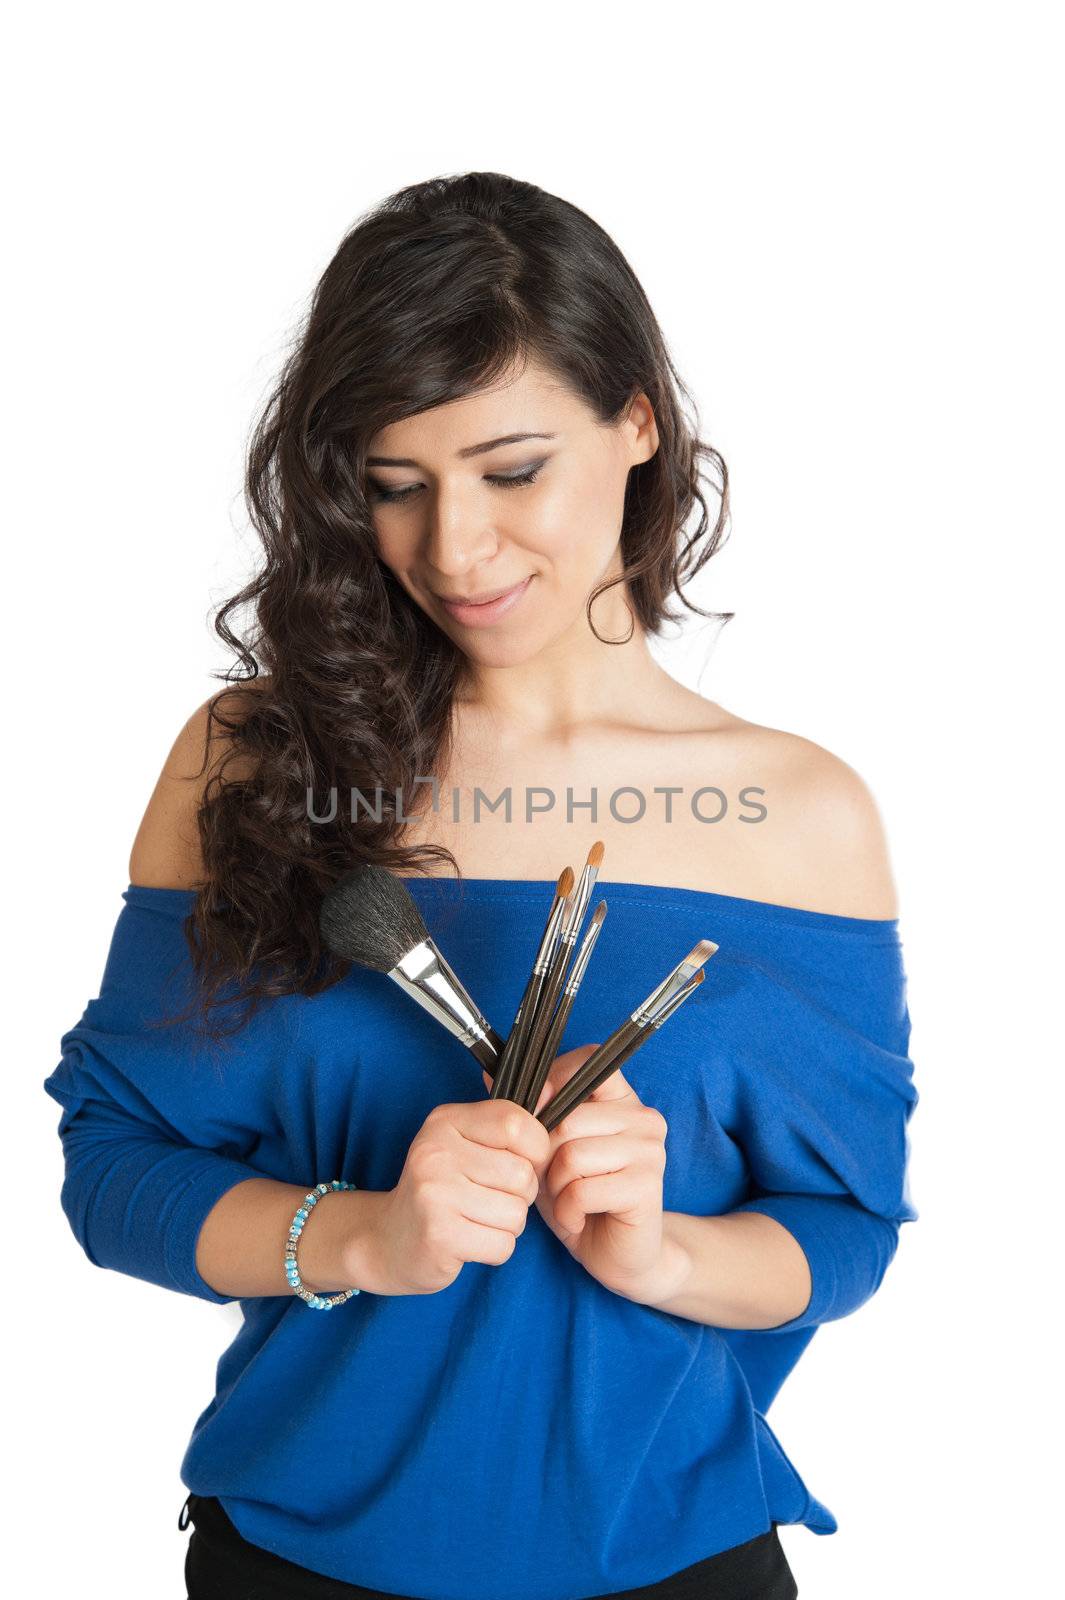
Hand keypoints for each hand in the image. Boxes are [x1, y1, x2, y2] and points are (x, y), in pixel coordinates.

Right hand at [378, 1096, 550, 1294]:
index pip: (517, 1124)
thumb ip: (503, 1128)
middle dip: (520, 1195)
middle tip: (490, 1199)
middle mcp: (436, 1151)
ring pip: (517, 1214)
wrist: (389, 1239)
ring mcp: (435, 1193)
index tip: (522, 1162)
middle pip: (522, 1175)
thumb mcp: (463, 1143)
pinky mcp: (439, 1235)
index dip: (535, 1149)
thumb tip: (553, 1106)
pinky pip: (502, 1245)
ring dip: (508, 1225)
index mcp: (446, 1120)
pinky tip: (469, 1241)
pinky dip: (495, 1249)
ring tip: (478, 1220)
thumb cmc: (442, 1188)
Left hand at [483, 1045, 668, 1295]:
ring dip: (556, 1188)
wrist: (617, 1256)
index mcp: (623, 1101)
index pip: (587, 1061)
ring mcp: (650, 1151)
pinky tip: (577, 1219)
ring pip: (572, 1155)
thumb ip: (529, 1113)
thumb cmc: (579, 1198)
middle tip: (554, 1181)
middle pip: (567, 1119)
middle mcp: (643, 1118)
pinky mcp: (647, 1186)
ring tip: (567, 1201)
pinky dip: (568, 1211)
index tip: (536, 1116)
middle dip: (546, 1157)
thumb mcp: (548, 1151)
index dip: (551, 1084)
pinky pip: (582, 1190)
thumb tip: (491, 1074)